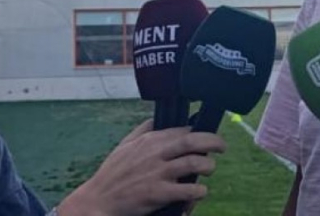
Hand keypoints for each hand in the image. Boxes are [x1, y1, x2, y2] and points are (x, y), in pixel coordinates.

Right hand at [57, 119, 226, 215]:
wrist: (97, 200)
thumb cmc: (112, 173)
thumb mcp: (124, 145)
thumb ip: (142, 130)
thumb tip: (156, 119)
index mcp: (150, 140)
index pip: (182, 130)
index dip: (199, 133)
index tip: (207, 137)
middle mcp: (156, 153)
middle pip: (193, 140)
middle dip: (213, 141)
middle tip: (222, 147)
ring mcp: (158, 173)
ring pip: (194, 163)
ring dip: (208, 166)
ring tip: (209, 169)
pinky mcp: (158, 194)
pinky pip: (187, 190)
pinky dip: (198, 190)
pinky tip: (200, 191)